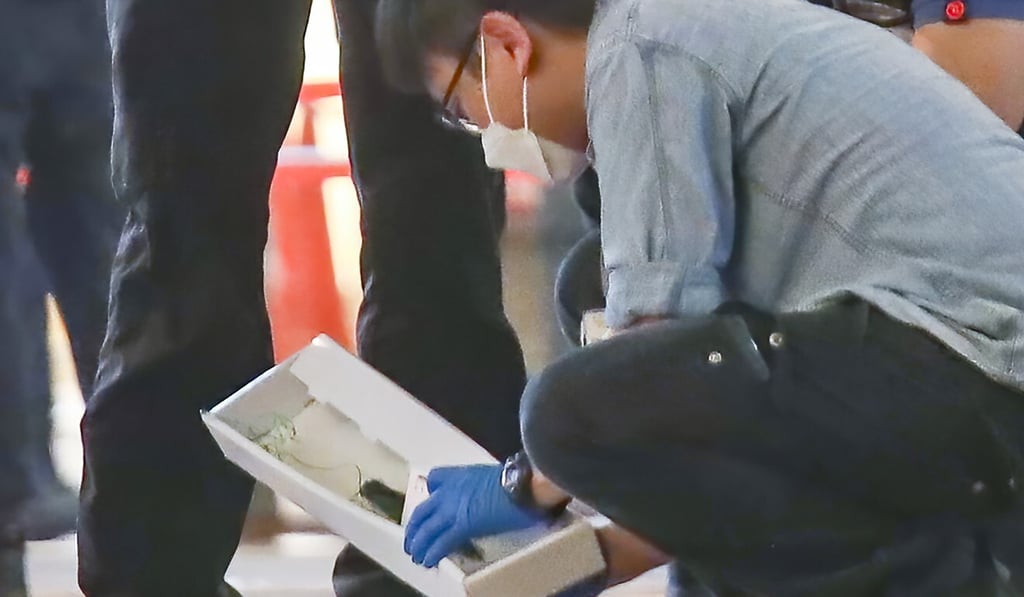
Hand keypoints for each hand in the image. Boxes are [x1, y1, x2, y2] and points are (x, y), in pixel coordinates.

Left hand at [404, 465, 545, 567]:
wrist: (522, 485)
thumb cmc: (516, 480)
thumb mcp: (492, 476)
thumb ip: (481, 487)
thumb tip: (487, 498)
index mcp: (459, 476)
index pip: (434, 479)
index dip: (430, 494)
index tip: (432, 504)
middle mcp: (450, 492)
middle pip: (422, 511)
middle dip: (414, 528)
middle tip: (412, 540)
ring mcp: (453, 509)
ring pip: (426, 529)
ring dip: (419, 545)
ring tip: (417, 556)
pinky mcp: (462, 526)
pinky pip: (441, 542)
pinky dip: (432, 553)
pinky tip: (429, 561)